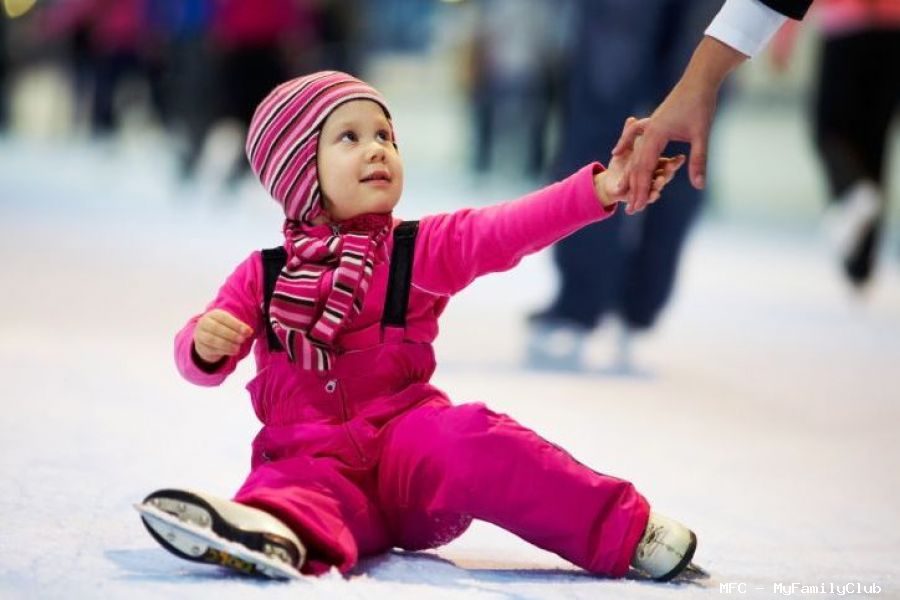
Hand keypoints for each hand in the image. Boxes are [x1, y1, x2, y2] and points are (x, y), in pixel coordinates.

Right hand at [193, 309, 253, 363]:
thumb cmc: (224, 328)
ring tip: (238, 348)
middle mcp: (204, 323)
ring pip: (212, 339)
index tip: (248, 331)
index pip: (224, 318)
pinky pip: (210, 349)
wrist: (206, 337)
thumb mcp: (231, 324)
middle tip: (242, 340)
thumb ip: (240, 327)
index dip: (237, 325)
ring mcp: (200, 335)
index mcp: (214, 314)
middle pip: (216, 328)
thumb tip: (249, 331)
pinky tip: (232, 352)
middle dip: (231, 334)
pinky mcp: (200, 346)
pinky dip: (223, 351)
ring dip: (227, 344)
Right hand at [612, 83, 714, 212]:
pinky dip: (626, 149)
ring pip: (635, 155)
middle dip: (633, 189)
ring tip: (626, 192)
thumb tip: (699, 185)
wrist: (698, 79)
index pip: (644, 168)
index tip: (637, 207)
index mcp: (655, 135)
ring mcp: (648, 127)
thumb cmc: (701, 105)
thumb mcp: (702, 134)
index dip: (640, 189)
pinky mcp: (652, 124)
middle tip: (630, 210)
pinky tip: (616, 154)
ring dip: (631, 175)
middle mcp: (647, 132)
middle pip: (636, 165)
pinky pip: (635, 142)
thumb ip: (699, 160)